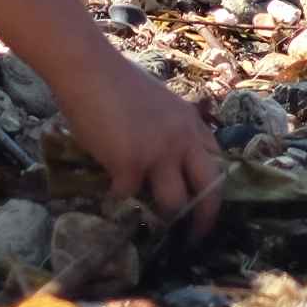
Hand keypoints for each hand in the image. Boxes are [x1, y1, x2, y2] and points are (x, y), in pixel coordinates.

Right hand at [60, 57, 222, 232]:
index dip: (212, 189)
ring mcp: (160, 153)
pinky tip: (108, 193)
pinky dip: (117, 199)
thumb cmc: (116, 82)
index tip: (204, 206)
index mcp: (192, 123)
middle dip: (204, 219)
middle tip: (194, 237)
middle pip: (209, 190)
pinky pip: (128, 196)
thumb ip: (169, 131)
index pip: (217, 163)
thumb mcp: (159, 105)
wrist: (89, 69)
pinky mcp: (131, 164)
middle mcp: (184, 139)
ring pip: (173, 202)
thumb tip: (166, 162)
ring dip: (159, 215)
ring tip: (147, 221)